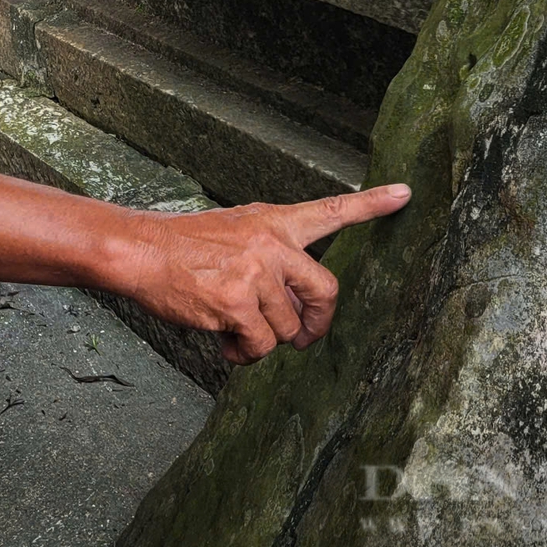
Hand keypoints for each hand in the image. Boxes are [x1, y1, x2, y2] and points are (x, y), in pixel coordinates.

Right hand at [121, 184, 410, 363]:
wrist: (141, 251)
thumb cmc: (184, 247)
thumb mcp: (236, 230)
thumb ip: (271, 254)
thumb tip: (294, 304)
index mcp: (274, 222)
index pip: (332, 211)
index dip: (372, 203)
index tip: (405, 193)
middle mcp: (272, 244)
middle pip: (326, 291)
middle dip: (318, 322)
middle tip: (305, 335)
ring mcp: (256, 274)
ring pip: (288, 329)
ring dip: (266, 340)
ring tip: (238, 330)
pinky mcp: (237, 303)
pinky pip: (259, 346)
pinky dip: (245, 353)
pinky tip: (226, 342)